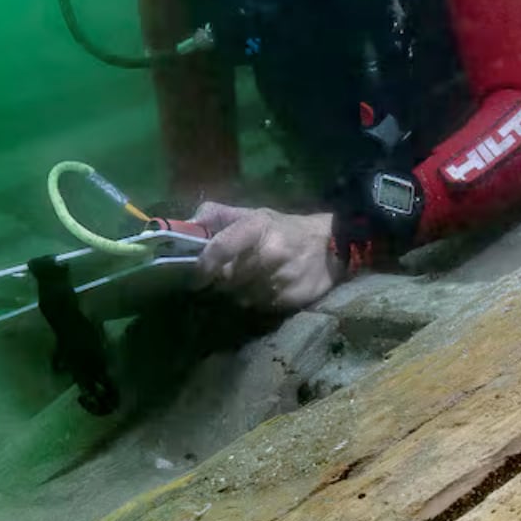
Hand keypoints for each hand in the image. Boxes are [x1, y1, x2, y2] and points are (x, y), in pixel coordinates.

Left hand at [190, 203, 345, 312]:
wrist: (334, 247)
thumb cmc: (286, 229)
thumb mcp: (255, 214)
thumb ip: (217, 215)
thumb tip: (186, 225)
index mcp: (257, 226)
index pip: (220, 248)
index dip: (202, 266)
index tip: (195, 278)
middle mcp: (269, 252)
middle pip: (226, 279)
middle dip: (221, 280)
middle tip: (228, 274)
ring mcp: (280, 278)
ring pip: (240, 296)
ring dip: (239, 292)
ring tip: (252, 280)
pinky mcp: (288, 299)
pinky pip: (258, 306)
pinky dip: (256, 300)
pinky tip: (267, 288)